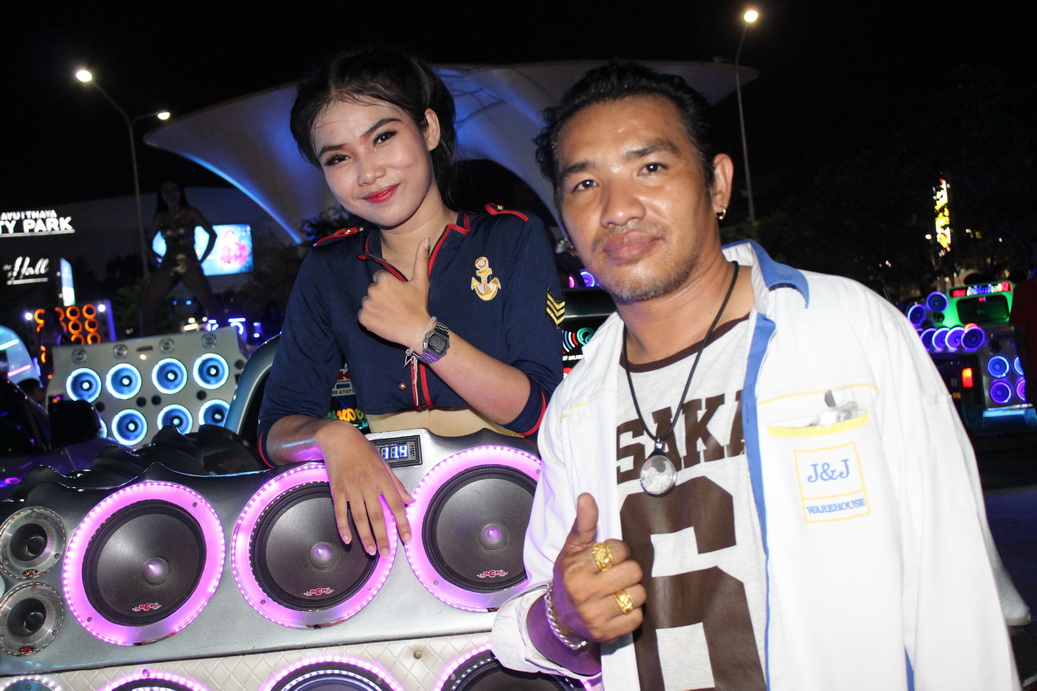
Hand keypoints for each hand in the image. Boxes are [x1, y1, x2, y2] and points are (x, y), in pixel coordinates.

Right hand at [316, 421, 413, 555]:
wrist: (339, 439)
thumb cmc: (363, 450)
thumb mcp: (385, 463)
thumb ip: (397, 484)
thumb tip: (410, 500)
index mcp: (382, 478)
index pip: (396, 505)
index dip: (402, 523)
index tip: (406, 537)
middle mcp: (368, 485)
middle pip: (377, 516)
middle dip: (383, 536)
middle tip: (386, 552)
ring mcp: (351, 489)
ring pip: (359, 517)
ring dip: (365, 536)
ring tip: (371, 550)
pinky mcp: (337, 490)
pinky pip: (340, 512)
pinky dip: (343, 526)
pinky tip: (347, 538)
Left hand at [359, 238, 432, 346]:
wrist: (417, 331)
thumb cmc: (418, 306)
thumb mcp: (421, 281)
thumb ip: (420, 258)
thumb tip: (426, 239)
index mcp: (384, 279)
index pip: (380, 278)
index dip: (389, 286)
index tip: (398, 295)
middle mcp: (372, 290)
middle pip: (373, 289)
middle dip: (381, 295)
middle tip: (395, 305)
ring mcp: (366, 305)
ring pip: (367, 302)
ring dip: (375, 306)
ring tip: (390, 313)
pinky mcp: (363, 319)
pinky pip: (363, 315)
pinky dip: (370, 318)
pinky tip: (383, 320)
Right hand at [551, 493, 644, 641]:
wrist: (560, 617)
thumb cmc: (571, 577)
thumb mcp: (572, 549)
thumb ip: (583, 523)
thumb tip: (586, 496)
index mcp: (577, 569)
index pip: (618, 550)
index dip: (618, 550)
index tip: (608, 557)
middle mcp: (585, 593)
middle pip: (633, 571)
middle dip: (628, 570)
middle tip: (616, 573)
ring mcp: (596, 615)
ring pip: (638, 595)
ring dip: (632, 591)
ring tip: (618, 590)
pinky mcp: (607, 633)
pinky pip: (637, 618)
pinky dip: (632, 612)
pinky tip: (618, 607)